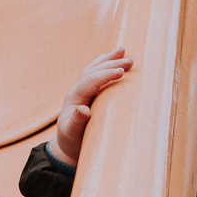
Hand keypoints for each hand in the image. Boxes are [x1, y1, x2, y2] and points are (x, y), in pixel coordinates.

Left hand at [51, 49, 131, 166]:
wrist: (66, 146)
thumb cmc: (70, 141)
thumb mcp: (72, 133)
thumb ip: (76, 122)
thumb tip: (84, 110)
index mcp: (75, 97)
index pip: (91, 80)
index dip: (106, 75)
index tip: (121, 72)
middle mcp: (77, 90)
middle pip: (94, 71)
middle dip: (111, 63)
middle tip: (130, 60)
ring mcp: (82, 91)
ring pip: (95, 69)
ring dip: (109, 60)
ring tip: (122, 50)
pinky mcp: (88, 94)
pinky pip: (96, 75)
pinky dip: (103, 65)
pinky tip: (110, 57)